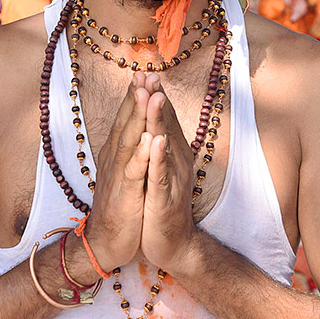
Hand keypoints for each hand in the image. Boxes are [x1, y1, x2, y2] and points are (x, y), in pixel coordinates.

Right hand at [85, 74, 151, 271]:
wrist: (107, 242)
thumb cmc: (120, 206)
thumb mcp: (125, 172)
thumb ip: (129, 149)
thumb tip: (138, 128)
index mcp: (117, 153)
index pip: (126, 119)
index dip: (134, 96)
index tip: (144, 73)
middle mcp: (115, 159)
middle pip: (125, 122)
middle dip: (135, 97)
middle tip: (144, 73)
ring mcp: (119, 175)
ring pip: (129, 141)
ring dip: (137, 117)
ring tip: (147, 95)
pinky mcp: (125, 194)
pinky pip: (134, 172)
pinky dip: (142, 155)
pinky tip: (152, 140)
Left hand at [140, 81, 198, 275]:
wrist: (171, 245)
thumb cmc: (160, 205)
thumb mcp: (158, 172)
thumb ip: (158, 147)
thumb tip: (155, 124)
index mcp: (170, 155)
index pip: (162, 120)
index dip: (153, 96)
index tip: (145, 73)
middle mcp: (174, 162)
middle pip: (165, 125)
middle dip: (156, 99)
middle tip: (149, 74)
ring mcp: (171, 180)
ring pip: (164, 145)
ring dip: (159, 120)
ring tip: (154, 96)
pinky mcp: (164, 199)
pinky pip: (161, 175)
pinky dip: (159, 158)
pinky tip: (157, 141)